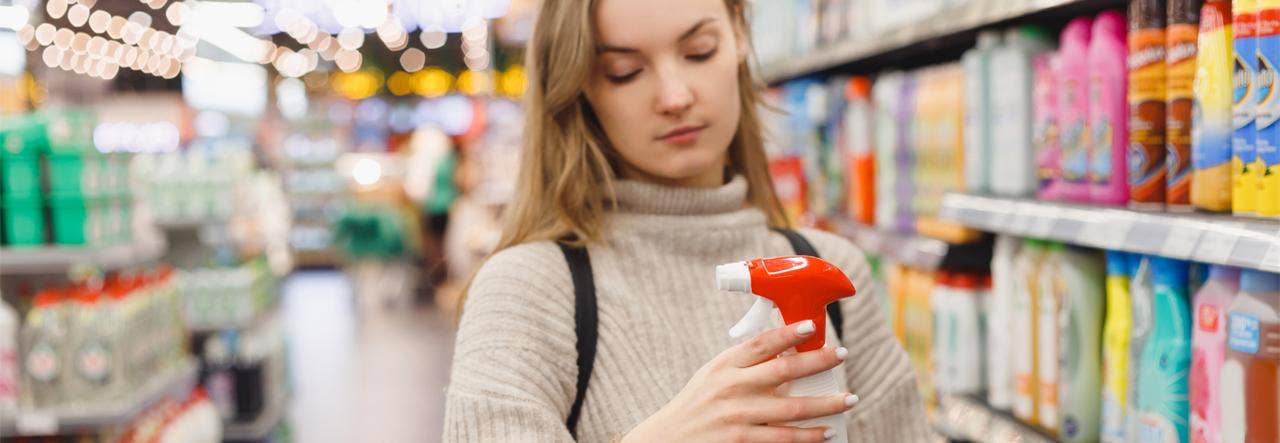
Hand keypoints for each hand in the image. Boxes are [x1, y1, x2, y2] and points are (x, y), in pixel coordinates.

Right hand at [621, 320, 858, 442]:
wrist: (666, 440)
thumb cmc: (696, 406)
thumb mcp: (713, 376)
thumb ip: (743, 365)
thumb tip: (786, 352)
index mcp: (724, 365)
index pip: (761, 343)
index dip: (789, 333)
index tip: (813, 326)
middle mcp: (731, 387)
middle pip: (783, 371)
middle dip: (818, 362)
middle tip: (842, 355)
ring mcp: (736, 415)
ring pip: (791, 409)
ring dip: (826, 404)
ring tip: (849, 400)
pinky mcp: (739, 441)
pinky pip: (783, 438)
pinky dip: (808, 436)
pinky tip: (826, 432)